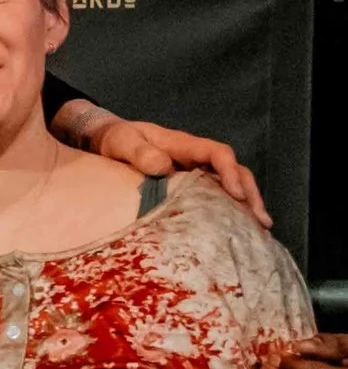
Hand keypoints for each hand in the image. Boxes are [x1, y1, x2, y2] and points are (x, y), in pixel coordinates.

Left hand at [64, 105, 269, 228]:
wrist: (105, 138)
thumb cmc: (115, 139)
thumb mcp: (122, 142)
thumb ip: (140, 152)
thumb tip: (163, 167)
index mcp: (183, 144)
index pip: (217, 153)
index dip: (230, 172)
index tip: (236, 195)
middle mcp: (195, 157)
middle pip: (233, 171)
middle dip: (250, 194)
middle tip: (261, 221)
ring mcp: (193, 171)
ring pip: (228, 184)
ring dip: (245, 204)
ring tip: (259, 229)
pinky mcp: (187, 185)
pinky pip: (212, 195)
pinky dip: (226, 210)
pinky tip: (235, 229)